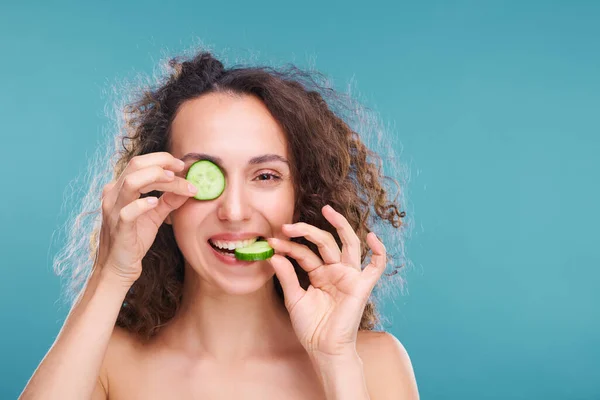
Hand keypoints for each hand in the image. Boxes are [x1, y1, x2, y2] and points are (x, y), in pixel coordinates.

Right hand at [97, 152, 196, 285]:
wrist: (119, 268)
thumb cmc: (134, 239)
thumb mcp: (155, 215)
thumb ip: (169, 200)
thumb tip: (189, 186)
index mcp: (120, 188)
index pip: (140, 163)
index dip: (162, 159)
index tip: (182, 165)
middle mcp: (113, 195)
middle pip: (135, 165)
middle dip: (162, 162)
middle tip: (183, 168)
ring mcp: (113, 211)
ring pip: (131, 183)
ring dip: (156, 178)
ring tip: (174, 180)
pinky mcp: (118, 228)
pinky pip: (127, 212)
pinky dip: (143, 204)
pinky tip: (156, 203)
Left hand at [267, 205, 386, 358]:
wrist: (324, 350)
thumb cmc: (311, 328)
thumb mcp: (294, 298)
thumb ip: (287, 275)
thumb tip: (273, 254)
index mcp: (320, 274)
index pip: (304, 253)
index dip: (288, 246)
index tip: (271, 242)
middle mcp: (335, 271)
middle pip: (324, 242)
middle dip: (307, 231)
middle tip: (288, 225)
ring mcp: (350, 276)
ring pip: (348, 244)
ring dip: (340, 226)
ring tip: (328, 210)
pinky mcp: (362, 286)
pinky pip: (376, 266)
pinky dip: (379, 251)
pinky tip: (372, 237)